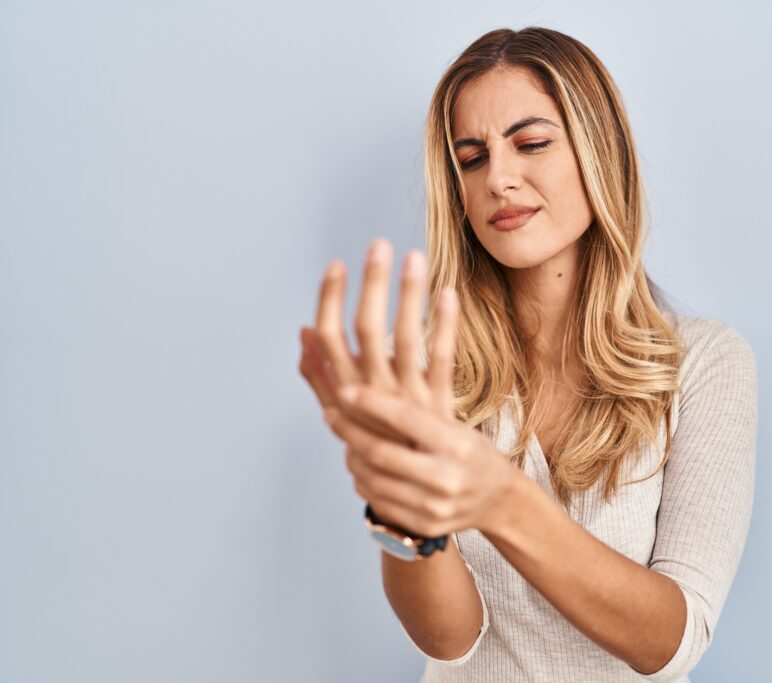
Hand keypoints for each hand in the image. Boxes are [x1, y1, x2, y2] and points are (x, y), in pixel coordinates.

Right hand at [298, 239, 454, 440]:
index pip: (329, 338)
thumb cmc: (374, 441)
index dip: (330, 300)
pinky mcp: (438, 407)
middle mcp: (372, 394)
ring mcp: (406, 401)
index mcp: (344, 392)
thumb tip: (304, 331)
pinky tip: (450, 294)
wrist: (411, 491)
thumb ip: (319, 374)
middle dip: (372, 285)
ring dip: (410, 295)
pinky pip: (443, 360)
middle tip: (379, 244)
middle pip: (367, 331)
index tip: (337, 265)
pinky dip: (446, 325)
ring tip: (415, 257)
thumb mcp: (341, 410)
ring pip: (407, 339)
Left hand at [325, 384, 520, 537]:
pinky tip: (358, 464)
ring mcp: (435, 506)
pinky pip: (379, 502)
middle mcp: (447, 478)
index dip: (371, 403)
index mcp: (457, 446)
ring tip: (343, 438)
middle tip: (330, 413)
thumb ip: (421, 409)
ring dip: (351, 456)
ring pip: (374, 479)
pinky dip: (363, 481)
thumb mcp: (457, 425)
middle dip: (349, 431)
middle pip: (382, 453)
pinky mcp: (424, 526)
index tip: (345, 390)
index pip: (407, 419)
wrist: (498, 499)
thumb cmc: (473, 452)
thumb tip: (380, 372)